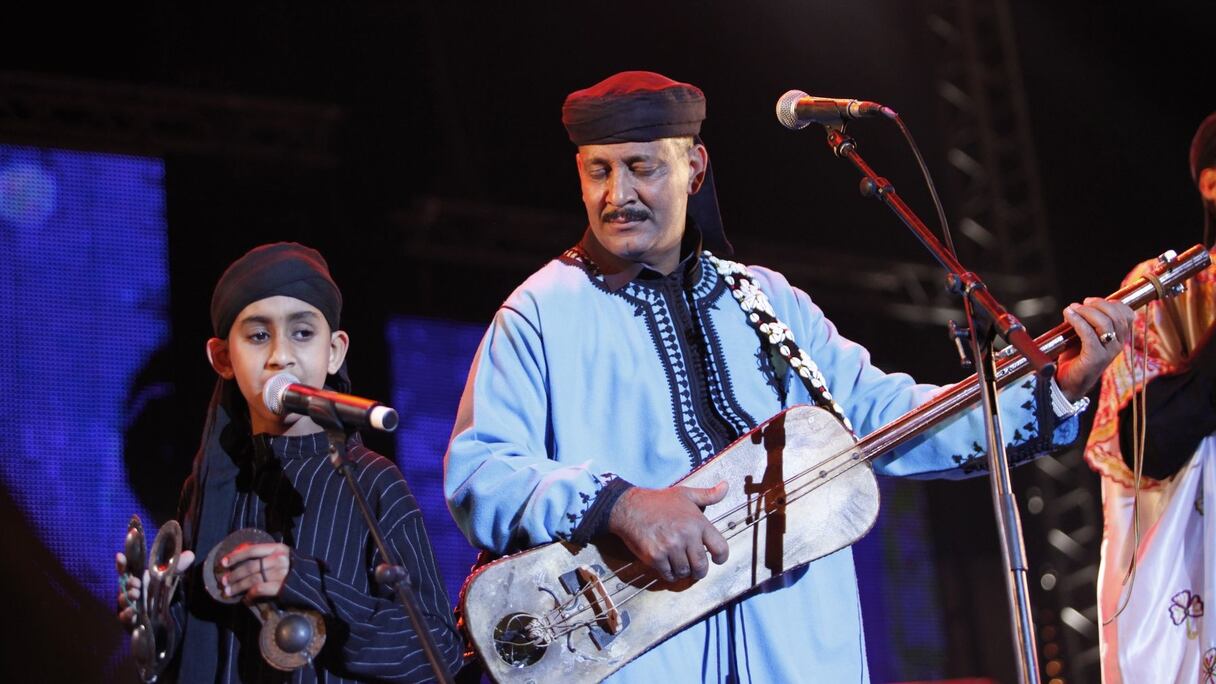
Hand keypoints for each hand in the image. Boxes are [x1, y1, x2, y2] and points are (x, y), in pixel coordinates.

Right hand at [116, 550, 193, 629]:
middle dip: (129, 582)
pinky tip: (132, 612)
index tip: (120, 556)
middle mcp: (131, 591)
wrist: (159, 619)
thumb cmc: (159, 594)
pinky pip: (124, 617)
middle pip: (125, 585)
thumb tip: (190, 555)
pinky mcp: (129, 620)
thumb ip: (177, 567)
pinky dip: (126, 614)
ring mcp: (128, 605)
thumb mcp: (169, 579)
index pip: (126, 570)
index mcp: (138, 579)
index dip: (122, 563)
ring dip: (127, 597)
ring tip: (135, 594)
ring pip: (123, 600)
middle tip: (136, 582)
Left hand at [220, 542, 290, 600]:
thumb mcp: (282, 556)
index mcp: (278, 549)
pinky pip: (260, 590)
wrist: (313, 581)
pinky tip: (245, 598)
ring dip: (238, 586)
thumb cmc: (294, 568)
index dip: (236, 556)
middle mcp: (279, 559)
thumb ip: (266, 555)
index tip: (223, 562)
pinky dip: (250, 595)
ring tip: (229, 591)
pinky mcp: (281, 587)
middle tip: (223, 581)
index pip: (253, 550)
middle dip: (234, 575)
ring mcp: (281, 573)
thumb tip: (240, 558)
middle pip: (250, 567)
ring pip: (252, 579)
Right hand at [606, 481, 729, 581]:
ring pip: (685, 572)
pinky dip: (669, 574)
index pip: (720, 547)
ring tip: (679, 564)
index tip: (717, 559)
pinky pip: (669, 574)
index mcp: (697, 522)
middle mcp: (686, 536)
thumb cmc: (657, 501)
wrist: (629, 507)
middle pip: (702, 566)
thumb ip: (708, 494)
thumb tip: (726, 487)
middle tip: (695, 568)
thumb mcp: (685, 494)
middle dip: (700, 570)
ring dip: (683, 571)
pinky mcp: (656, 557)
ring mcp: (670, 547)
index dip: (721, 557)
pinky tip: (667, 565)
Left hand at [1056, 297, 1135, 401]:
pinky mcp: (1095, 358)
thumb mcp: (1084, 336)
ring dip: (1087, 311)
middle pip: (1117, 316)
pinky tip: (1069, 315)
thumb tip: (1076, 306)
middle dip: (1099, 305)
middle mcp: (1118, 345)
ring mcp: (1108, 352)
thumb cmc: (1075, 358)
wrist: (1067, 382)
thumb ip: (1085, 322)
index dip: (1113, 303)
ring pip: (1105, 324)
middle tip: (1081, 304)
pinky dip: (1078, 321)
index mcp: (1119, 338)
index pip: (1127, 315)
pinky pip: (1089, 334)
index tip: (1091, 301)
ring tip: (1072, 309)